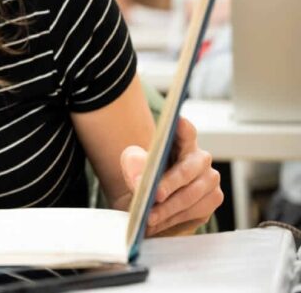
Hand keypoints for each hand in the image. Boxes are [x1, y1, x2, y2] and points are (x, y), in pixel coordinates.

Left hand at [120, 117, 222, 236]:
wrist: (155, 198)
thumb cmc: (147, 174)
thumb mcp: (133, 163)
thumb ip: (134, 164)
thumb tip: (139, 180)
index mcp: (183, 142)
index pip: (185, 132)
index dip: (182, 128)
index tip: (178, 121)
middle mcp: (201, 159)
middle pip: (186, 171)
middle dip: (169, 184)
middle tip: (154, 195)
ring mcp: (211, 180)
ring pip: (190, 196)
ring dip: (167, 209)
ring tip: (148, 217)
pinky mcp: (213, 200)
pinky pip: (193, 212)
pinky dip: (172, 219)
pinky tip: (156, 224)